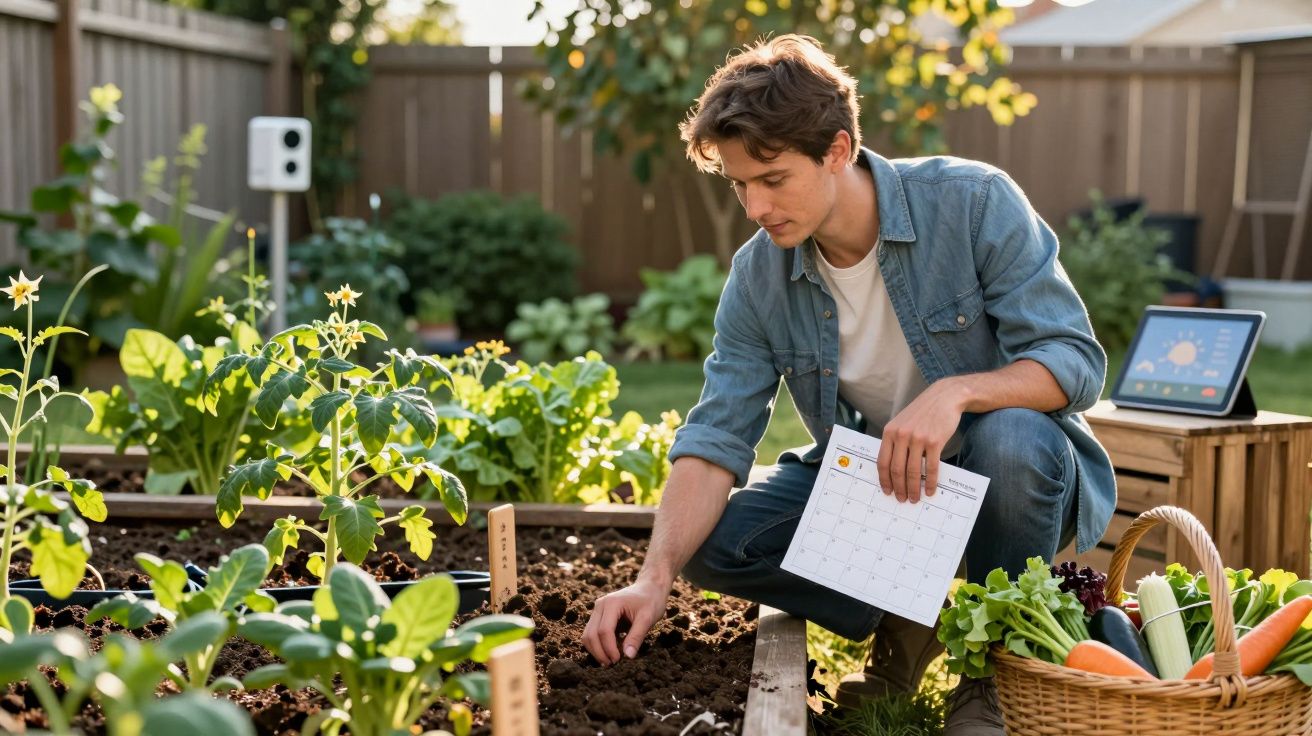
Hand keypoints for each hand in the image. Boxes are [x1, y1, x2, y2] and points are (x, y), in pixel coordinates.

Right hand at [581, 578, 669, 664]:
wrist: (649, 587)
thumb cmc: (651, 600)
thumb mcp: (648, 618)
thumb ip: (637, 636)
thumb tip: (628, 656)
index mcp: (611, 603)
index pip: (604, 631)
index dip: (609, 649)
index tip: (619, 660)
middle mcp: (600, 605)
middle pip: (591, 634)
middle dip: (599, 653)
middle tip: (613, 665)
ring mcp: (597, 610)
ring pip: (587, 635)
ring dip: (596, 650)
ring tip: (610, 661)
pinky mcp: (599, 615)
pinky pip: (592, 633)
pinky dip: (598, 645)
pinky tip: (610, 652)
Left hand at [877, 378, 968, 503]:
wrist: (944, 397)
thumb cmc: (922, 412)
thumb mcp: (902, 422)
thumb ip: (895, 441)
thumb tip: (892, 469)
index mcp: (890, 432)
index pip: (882, 461)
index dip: (884, 479)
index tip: (887, 491)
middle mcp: (901, 435)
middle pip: (896, 469)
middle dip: (899, 488)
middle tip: (902, 499)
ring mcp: (918, 438)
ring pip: (912, 471)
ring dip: (913, 488)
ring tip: (915, 498)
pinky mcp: (934, 442)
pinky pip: (931, 468)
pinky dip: (930, 482)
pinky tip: (929, 490)